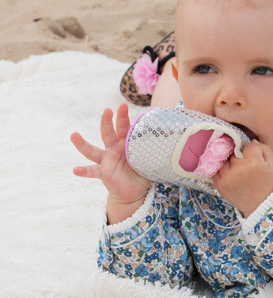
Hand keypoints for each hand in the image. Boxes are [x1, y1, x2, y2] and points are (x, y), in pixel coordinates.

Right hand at [71, 103, 149, 223]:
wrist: (134, 192)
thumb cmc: (141, 172)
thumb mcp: (149, 159)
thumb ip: (155, 149)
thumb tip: (174, 138)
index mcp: (125, 144)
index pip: (124, 127)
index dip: (123, 117)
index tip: (123, 105)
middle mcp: (113, 149)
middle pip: (108, 133)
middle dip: (107, 121)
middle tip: (107, 110)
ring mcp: (106, 160)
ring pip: (92, 150)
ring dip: (82, 143)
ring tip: (73, 135)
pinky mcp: (103, 173)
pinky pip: (92, 172)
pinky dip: (84, 171)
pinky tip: (75, 170)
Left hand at [213, 140, 272, 217]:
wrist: (260, 205)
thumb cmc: (267, 183)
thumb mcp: (272, 164)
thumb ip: (263, 148)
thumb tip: (251, 140)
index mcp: (254, 163)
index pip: (247, 145)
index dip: (251, 150)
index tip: (254, 157)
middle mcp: (239, 169)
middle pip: (234, 152)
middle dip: (238, 155)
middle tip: (245, 164)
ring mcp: (227, 177)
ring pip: (224, 159)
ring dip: (229, 162)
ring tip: (237, 170)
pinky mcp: (220, 185)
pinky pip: (216, 170)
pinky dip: (221, 169)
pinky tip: (229, 173)